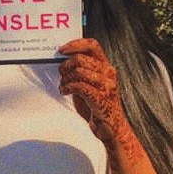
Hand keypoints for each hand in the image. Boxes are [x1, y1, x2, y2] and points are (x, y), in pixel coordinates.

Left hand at [58, 38, 138, 156]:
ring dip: (66, 78)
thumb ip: (82, 71)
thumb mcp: (91, 84)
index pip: (92, 45)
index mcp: (105, 67)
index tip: (62, 49)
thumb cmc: (98, 106)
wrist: (111, 129)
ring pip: (79, 72)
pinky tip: (64, 92)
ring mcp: (106, 86)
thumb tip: (63, 61)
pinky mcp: (101, 99)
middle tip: (61, 73)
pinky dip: (67, 87)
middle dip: (66, 65)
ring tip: (63, 85)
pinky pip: (79, 86)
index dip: (75, 44)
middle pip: (81, 58)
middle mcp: (108, 74)